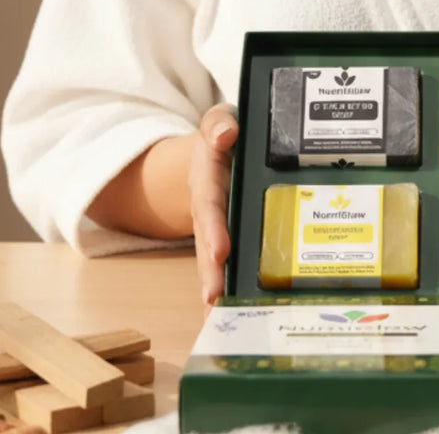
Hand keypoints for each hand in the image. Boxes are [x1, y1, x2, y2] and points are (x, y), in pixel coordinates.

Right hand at [189, 103, 238, 307]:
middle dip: (210, 271)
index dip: (214, 229)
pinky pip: (225, 265)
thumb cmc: (223, 133)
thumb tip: (225, 133)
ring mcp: (216, 226)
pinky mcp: (227, 237)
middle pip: (206, 242)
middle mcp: (208, 207)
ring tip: (216, 320)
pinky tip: (232, 318)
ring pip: (212, 261)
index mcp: (208, 178)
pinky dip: (225, 292)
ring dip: (214, 289)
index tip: (219, 252)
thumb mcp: (220, 118)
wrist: (214, 146)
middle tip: (213, 298)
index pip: (210, 204)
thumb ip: (219, 122)